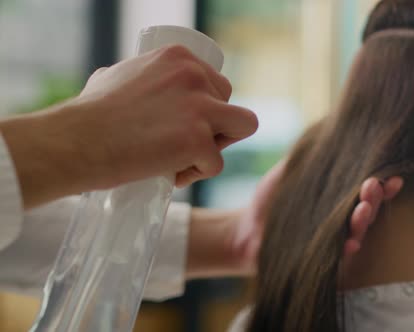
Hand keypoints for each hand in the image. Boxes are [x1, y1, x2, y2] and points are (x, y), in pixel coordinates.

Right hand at [1, 45, 257, 207]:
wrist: (75, 141)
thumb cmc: (90, 114)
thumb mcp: (120, 76)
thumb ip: (146, 78)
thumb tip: (148, 87)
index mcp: (180, 57)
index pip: (217, 84)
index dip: (207, 108)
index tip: (185, 125)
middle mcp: (194, 76)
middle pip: (231, 105)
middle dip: (214, 129)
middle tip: (183, 145)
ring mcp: (199, 108)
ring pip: (244, 125)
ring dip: (220, 145)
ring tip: (188, 158)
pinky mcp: (198, 140)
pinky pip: (216, 164)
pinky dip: (196, 174)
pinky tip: (170, 174)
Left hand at [229, 161, 403, 273]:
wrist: (245, 228)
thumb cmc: (271, 198)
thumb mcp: (290, 168)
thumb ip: (311, 152)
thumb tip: (331, 122)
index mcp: (339, 198)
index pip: (368, 191)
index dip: (384, 186)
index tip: (393, 177)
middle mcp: (341, 219)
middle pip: (368, 210)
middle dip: (374, 199)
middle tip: (373, 185)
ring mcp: (333, 240)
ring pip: (357, 232)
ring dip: (364, 221)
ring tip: (363, 209)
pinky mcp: (320, 258)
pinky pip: (338, 256)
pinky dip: (346, 249)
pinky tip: (351, 242)